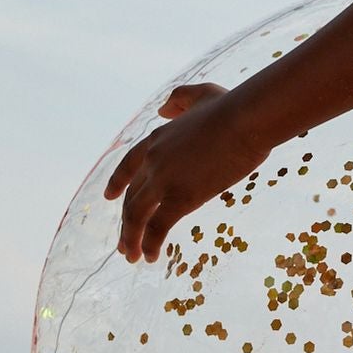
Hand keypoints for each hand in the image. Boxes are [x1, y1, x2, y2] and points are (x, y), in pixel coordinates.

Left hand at [105, 82, 269, 261]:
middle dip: (125, 223)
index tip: (108, 197)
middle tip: (124, 243)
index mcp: (156, 139)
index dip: (116, 183)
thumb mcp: (202, 94)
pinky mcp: (179, 198)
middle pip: (131, 197)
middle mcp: (152, 161)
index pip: (128, 165)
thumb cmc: (231, 107)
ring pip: (136, 216)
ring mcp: (163, 180)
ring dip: (131, 239)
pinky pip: (157, 228)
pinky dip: (150, 245)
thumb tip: (162, 109)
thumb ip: (179, 100)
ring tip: (132, 257)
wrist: (244, 120)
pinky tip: (151, 258)